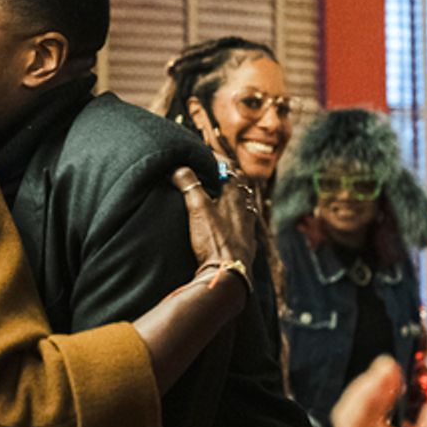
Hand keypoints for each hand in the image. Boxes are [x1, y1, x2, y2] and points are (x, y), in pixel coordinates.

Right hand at [172, 166, 253, 288]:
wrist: (230, 275)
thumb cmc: (215, 240)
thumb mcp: (198, 208)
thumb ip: (189, 184)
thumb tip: (178, 167)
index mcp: (236, 195)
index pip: (229, 167)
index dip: (216, 157)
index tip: (203, 151)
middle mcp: (245, 207)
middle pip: (239, 183)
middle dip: (225, 173)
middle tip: (210, 169)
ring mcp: (247, 225)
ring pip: (242, 201)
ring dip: (230, 193)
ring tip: (218, 191)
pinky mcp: (245, 242)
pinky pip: (242, 220)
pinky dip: (233, 213)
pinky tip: (226, 220)